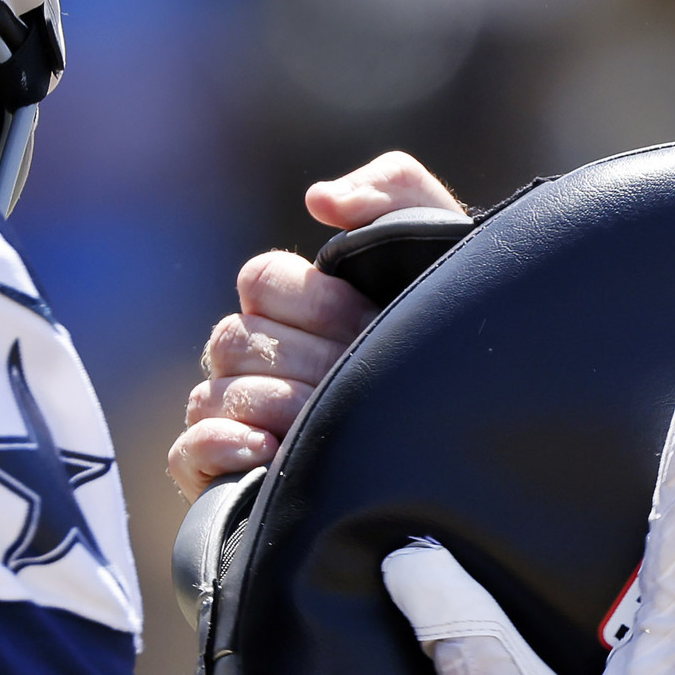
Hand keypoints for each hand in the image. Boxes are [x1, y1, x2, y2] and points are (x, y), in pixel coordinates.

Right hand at [170, 151, 461, 496]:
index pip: (260, 280)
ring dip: (277, 406)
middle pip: (235, 339)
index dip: (315, 301)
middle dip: (307, 361)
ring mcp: (237, 420)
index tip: (369, 323)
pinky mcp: (227, 480)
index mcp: (296, 310)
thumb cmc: (456, 349)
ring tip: (334, 427)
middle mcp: (259, 362)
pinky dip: (218, 446)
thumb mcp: (449, 254)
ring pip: (213, 394)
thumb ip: (396, 194)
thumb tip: (320, 201)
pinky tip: (267, 452)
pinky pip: (188, 452)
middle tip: (362, 384)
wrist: (486, 452)